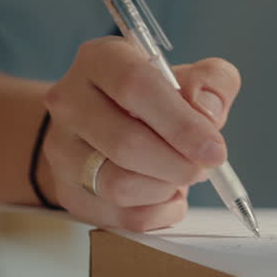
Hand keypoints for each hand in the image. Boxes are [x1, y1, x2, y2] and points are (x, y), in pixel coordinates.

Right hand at [40, 36, 240, 229]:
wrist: (105, 129)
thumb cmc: (153, 102)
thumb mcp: (188, 78)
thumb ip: (212, 83)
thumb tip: (208, 111)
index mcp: (100, 60)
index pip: (136, 86)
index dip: (181, 123)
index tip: (214, 150)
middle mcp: (70, 101)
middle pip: (126, 143)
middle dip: (178, 164)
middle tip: (204, 167)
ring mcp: (62, 149)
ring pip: (119, 185)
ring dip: (166, 188)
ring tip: (181, 176)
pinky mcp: (69, 191)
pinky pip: (122, 217)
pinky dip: (159, 212)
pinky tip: (168, 195)